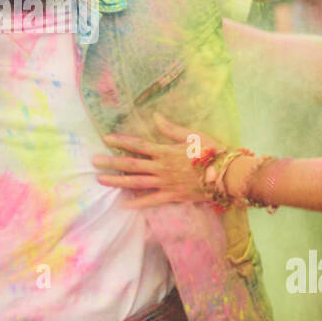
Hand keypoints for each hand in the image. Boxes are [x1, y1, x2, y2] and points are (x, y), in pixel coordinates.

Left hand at [93, 113, 223, 208]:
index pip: (138, 146)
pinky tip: (124, 204)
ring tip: (101, 179)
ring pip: (137, 182)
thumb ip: (171, 129)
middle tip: (94, 162)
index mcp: (165, 151)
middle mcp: (161, 168)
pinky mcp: (172, 196)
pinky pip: (151, 200)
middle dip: (111, 162)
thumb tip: (155, 116)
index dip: (121, 142)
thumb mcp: (193, 135)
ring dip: (118, 181)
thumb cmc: (212, 152)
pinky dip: (137, 202)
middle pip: (131, 165)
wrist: (227, 175)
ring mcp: (165, 183)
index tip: (106, 139)